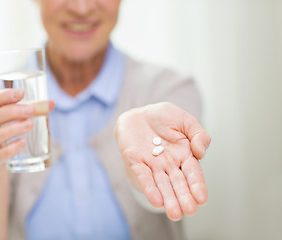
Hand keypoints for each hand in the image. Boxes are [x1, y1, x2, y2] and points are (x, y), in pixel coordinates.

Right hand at [0, 88, 54, 170]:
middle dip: (11, 112)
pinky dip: (10, 149)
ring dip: (11, 130)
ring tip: (29, 125)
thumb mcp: (9, 120)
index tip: (21, 93)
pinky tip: (22, 143)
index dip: (3, 96)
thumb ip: (28, 110)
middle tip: (31, 110)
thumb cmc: (2, 132)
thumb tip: (51, 104)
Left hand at [114, 102, 210, 220]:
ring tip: (174, 213)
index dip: (197, 185)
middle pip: (177, 183)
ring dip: (167, 198)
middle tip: (189, 210)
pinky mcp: (135, 161)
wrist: (139, 113)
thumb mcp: (186, 121)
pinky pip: (143, 176)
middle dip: (183, 197)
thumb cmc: (164, 117)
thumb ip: (198, 135)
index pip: (193, 174)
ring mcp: (152, 164)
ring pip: (161, 184)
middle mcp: (169, 164)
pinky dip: (149, 187)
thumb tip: (200, 153)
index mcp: (184, 156)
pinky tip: (156, 200)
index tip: (201, 198)